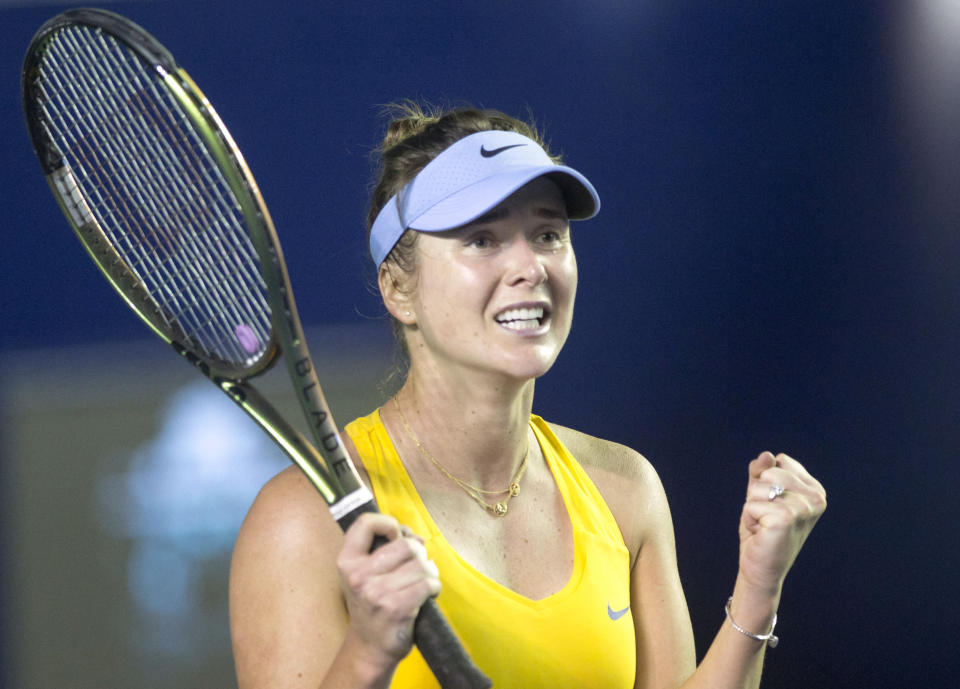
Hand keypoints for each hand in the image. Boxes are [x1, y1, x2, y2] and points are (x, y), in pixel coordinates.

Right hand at [336, 512, 440, 666]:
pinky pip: (428, 584)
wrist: (369, 648)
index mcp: (347, 562)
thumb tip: (416, 537)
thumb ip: (385, 548)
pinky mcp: (396, 608)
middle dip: (418, 553)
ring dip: (429, 572)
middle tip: (416, 567)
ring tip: (422, 583)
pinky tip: (427, 595)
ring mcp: (376, 593)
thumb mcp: (365, 574)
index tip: (397, 536)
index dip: (388, 523)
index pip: (365, 523)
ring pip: (421, 564)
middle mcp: (358, 576)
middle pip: (405, 544)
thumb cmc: (373, 605)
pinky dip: (434, 587)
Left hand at [737, 452, 826, 595]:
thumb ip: (761, 471)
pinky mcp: (786, 519)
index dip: (765, 482)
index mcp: (815, 489)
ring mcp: (804, 508)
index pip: (779, 461)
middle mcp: (816, 498)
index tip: (773, 505)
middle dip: (758, 494)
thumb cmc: (762, 530)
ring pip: (758, 487)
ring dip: (753, 507)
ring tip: (764, 525)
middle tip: (766, 517)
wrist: (762, 568)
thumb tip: (767, 455)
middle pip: (769, 472)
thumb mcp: (761, 494)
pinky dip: (749, 518)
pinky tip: (761, 533)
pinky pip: (751, 504)